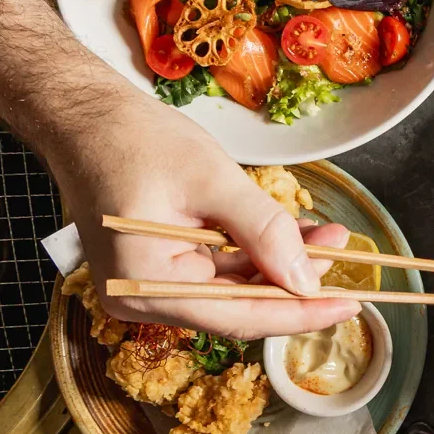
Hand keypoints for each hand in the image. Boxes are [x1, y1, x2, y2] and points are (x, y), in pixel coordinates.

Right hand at [51, 95, 359, 341]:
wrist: (86, 116)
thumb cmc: (134, 140)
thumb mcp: (212, 181)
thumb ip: (264, 232)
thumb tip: (306, 280)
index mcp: (147, 286)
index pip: (240, 317)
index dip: (299, 313)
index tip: (348, 305)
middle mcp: (143, 297)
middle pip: (239, 306)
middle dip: (295, 281)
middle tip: (344, 253)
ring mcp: (149, 283)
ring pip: (233, 287)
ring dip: (280, 263)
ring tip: (327, 236)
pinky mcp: (159, 266)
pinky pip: (217, 269)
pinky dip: (255, 253)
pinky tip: (294, 235)